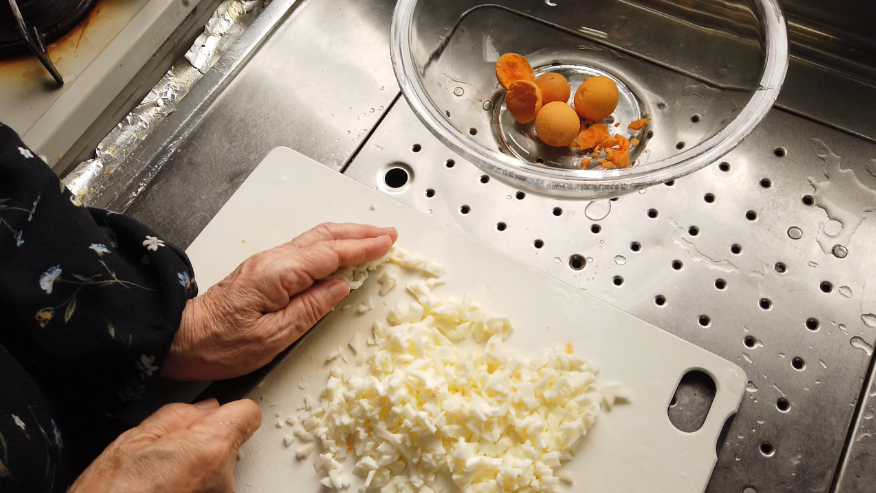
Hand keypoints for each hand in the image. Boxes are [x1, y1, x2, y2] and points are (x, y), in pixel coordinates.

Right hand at [70, 398, 260, 492]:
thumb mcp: (133, 440)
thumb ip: (177, 416)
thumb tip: (203, 408)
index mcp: (210, 449)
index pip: (247, 414)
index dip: (226, 411)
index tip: (210, 415)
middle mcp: (222, 479)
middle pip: (227, 443)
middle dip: (201, 442)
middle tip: (163, 454)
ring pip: (214, 471)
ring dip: (192, 470)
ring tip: (155, 480)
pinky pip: (205, 489)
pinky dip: (188, 488)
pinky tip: (161, 492)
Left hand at [163, 223, 397, 380]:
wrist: (181, 338)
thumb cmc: (220, 345)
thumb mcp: (273, 337)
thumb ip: (311, 309)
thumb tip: (340, 287)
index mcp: (279, 274)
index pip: (331, 254)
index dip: (362, 247)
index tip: (387, 242)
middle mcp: (274, 260)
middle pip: (325, 237)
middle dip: (360, 233)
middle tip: (388, 234)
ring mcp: (267, 262)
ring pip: (315, 239)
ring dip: (347, 236)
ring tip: (372, 237)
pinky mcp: (263, 270)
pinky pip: (305, 249)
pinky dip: (330, 245)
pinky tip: (339, 251)